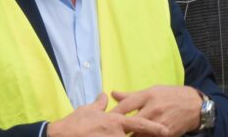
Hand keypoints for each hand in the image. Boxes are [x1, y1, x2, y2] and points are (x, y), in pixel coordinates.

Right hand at [47, 93, 168, 136]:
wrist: (61, 136)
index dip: (154, 128)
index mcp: (115, 122)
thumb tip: (105, 96)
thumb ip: (100, 104)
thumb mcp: (88, 110)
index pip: (139, 124)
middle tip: (158, 135)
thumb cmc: (75, 123)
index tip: (166, 130)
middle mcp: (116, 134)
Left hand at [110, 85, 201, 136]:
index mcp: (148, 95)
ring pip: (139, 135)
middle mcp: (153, 109)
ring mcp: (160, 123)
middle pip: (130, 123)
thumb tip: (112, 94)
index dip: (113, 113)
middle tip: (107, 132)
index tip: (103, 119)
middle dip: (119, 129)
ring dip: (129, 136)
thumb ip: (131, 95)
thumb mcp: (152, 90)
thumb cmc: (170, 96)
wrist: (194, 106)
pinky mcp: (166, 135)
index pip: (126, 105)